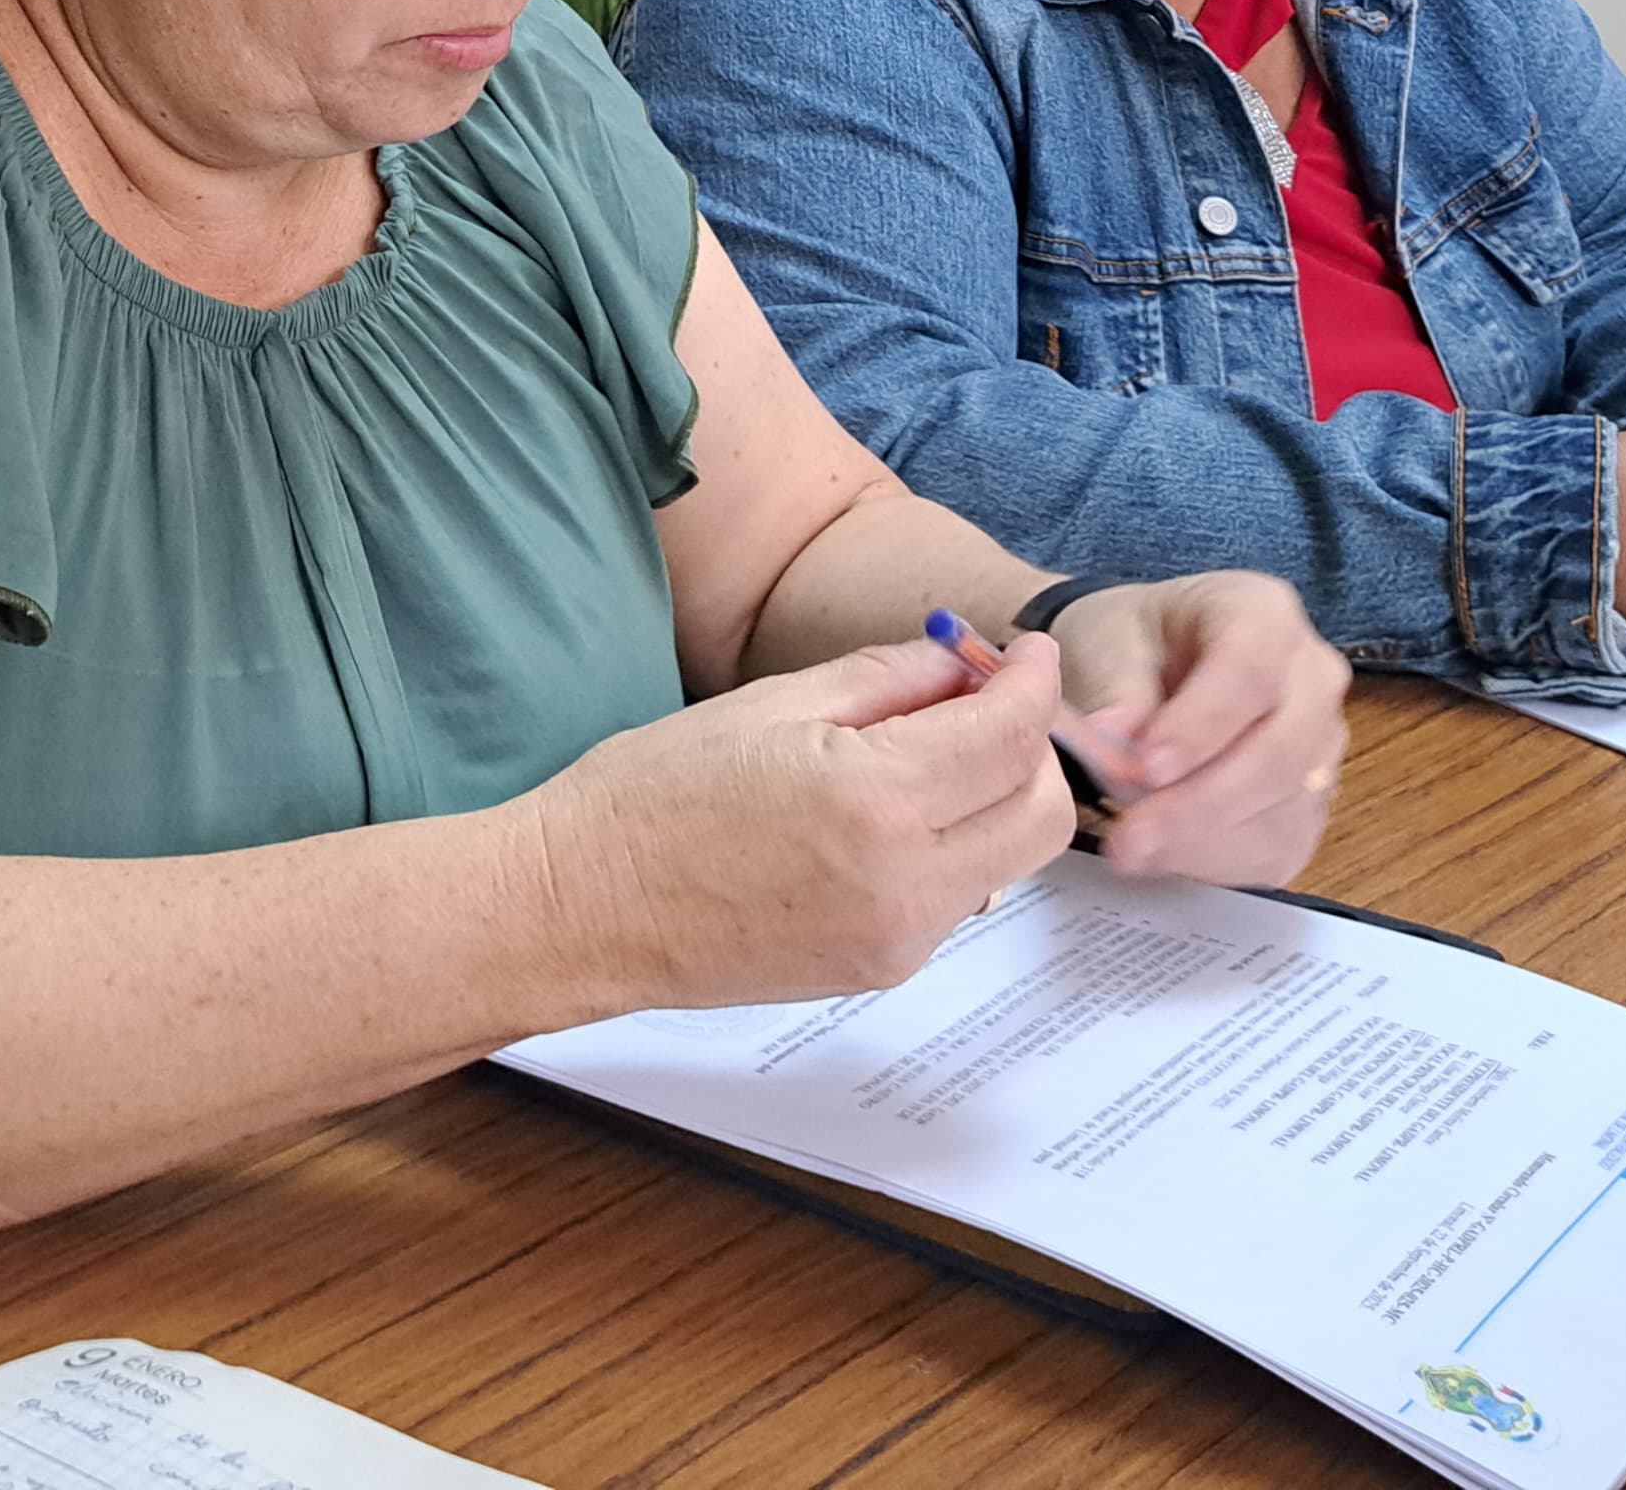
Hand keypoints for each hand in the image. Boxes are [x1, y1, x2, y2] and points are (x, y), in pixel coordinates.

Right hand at [519, 633, 1075, 1009]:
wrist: (582, 910)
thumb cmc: (651, 797)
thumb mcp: (769, 706)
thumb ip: (883, 680)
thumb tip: (962, 662)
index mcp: (876, 800)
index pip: (1011, 736)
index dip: (1035, 682)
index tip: (1028, 654)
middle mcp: (907, 883)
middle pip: (1042, 815)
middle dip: (1035, 749)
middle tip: (986, 704)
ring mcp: (900, 942)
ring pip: (1008, 861)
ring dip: (996, 799)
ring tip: (927, 754)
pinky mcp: (881, 972)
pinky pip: (956, 899)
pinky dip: (953, 846)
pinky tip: (887, 814)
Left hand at [1041, 573, 1348, 886]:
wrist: (1143, 665)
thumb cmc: (1128, 643)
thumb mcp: (1106, 645)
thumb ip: (1118, 692)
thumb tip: (1118, 744)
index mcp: (1263, 613)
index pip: (1251, 671)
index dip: (1202, 726)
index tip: (1146, 768)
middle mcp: (1312, 677)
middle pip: (1282, 750)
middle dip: (1202, 803)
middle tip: (1130, 835)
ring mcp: (1321, 744)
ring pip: (1285, 810)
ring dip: (1205, 841)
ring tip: (1131, 849)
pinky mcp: (1310, 802)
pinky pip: (1280, 846)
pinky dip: (1218, 861)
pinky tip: (1164, 856)